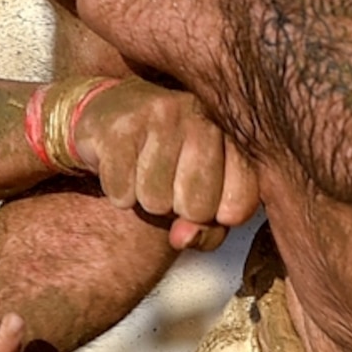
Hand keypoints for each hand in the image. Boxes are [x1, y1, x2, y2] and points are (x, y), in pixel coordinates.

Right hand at [66, 81, 260, 249]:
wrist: (112, 113)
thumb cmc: (166, 161)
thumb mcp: (200, 195)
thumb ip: (207, 229)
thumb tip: (183, 237)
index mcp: (232, 135)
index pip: (239, 205)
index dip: (214, 218)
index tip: (201, 200)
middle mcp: (201, 118)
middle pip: (196, 207)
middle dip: (175, 210)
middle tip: (166, 185)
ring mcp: (161, 116)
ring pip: (155, 201)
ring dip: (143, 200)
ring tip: (142, 173)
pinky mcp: (120, 126)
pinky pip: (122, 192)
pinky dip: (118, 193)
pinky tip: (122, 168)